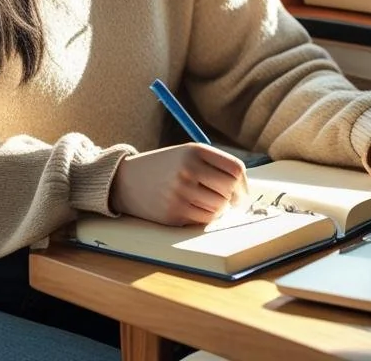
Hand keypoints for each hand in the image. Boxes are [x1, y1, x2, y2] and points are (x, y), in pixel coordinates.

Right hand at [109, 143, 247, 225]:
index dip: (243, 183)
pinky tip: (196, 209)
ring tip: (209, 203)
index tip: (241, 191)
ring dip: (220, 209)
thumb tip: (244, 192)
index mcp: (194, 151)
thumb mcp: (187, 154)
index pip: (235, 169)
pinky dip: (206, 216)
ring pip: (219, 207)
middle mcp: (187, 169)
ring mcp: (180, 192)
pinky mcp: (174, 213)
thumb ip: (215, 166)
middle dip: (234, 199)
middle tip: (231, 203)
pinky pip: (204, 219)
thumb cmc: (164, 167)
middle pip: (230, 190)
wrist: (126, 180)